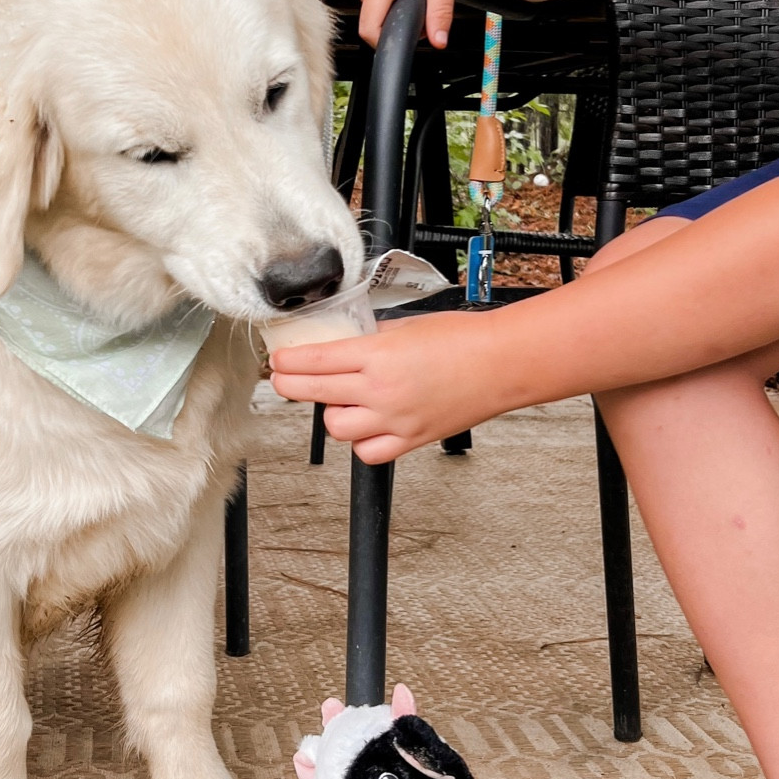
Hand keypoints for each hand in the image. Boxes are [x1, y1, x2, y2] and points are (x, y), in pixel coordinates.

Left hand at [268, 313, 509, 463]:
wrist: (501, 364)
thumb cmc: (463, 340)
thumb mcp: (407, 327)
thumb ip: (372, 339)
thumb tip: (345, 346)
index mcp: (378, 355)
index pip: (315, 360)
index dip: (288, 362)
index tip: (277, 361)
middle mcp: (381, 390)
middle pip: (315, 394)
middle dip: (291, 385)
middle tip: (285, 379)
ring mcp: (394, 419)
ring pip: (337, 428)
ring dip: (331, 413)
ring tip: (341, 399)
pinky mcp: (410, 439)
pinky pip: (368, 451)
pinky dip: (360, 441)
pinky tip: (366, 425)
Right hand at [355, 0, 465, 47]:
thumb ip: (440, 11)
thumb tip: (438, 42)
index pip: (369, 31)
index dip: (390, 43)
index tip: (411, 40)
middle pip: (374, 24)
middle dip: (399, 26)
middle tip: (426, 9)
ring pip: (376, 14)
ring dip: (397, 13)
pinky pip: (376, 1)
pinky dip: (393, 2)